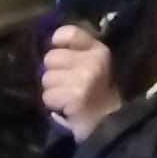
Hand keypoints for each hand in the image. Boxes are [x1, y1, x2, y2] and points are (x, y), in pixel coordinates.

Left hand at [39, 24, 120, 142]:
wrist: (109, 124)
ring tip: (67, 97)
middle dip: (53, 72)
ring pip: (47, 78)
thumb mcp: (95, 66)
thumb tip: (50, 44)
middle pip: (51, 57)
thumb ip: (76, 52)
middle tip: (66, 84)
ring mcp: (85, 79)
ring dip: (52, 90)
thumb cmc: (97, 94)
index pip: (68, 33)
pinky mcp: (75, 96)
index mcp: (99, 50)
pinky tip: (66, 107)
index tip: (58, 51)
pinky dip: (54, 103)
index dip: (57, 41)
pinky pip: (48, 95)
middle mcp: (93, 61)